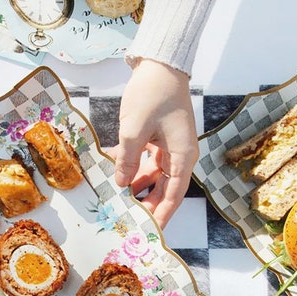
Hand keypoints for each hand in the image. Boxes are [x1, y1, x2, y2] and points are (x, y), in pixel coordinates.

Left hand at [111, 58, 198, 228]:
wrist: (160, 62)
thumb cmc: (153, 93)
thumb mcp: (135, 130)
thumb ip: (127, 160)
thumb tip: (121, 185)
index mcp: (182, 157)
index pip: (173, 196)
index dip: (161, 216)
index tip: (150, 233)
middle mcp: (179, 155)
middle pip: (163, 189)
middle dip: (145, 204)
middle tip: (127, 219)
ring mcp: (169, 146)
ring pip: (152, 175)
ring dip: (135, 185)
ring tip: (116, 198)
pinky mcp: (159, 137)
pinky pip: (146, 159)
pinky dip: (131, 165)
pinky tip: (114, 169)